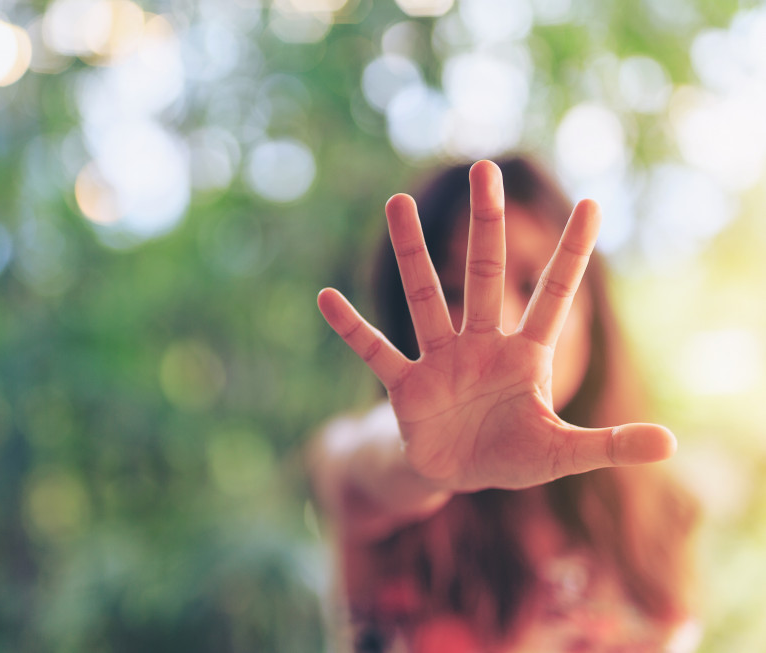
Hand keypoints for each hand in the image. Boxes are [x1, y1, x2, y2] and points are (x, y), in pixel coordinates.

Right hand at [318, 160, 675, 491]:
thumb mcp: (562, 454)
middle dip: (486, 225)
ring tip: (398, 202)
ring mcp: (440, 360)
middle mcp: (481, 344)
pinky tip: (325, 297)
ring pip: (424, 297)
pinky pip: (375, 351)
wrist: (457, 474)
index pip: (554, 296)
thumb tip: (671, 444)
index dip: (573, 254)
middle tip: (486, 170)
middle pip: (483, 275)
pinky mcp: (405, 385)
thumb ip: (609, 445)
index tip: (594, 204)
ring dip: (411, 253)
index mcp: (525, 355)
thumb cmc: (512, 455)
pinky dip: (351, 328)